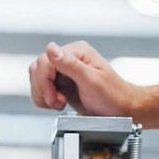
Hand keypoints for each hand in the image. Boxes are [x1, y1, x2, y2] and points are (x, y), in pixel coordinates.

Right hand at [27, 40, 143, 116]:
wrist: (121, 110)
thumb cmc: (113, 96)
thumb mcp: (91, 80)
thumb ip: (69, 64)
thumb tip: (50, 48)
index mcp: (76, 52)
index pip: (45, 60)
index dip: (45, 80)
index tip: (54, 97)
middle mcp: (68, 59)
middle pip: (38, 69)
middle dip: (44, 89)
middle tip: (58, 102)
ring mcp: (64, 71)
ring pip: (37, 79)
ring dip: (44, 95)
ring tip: (61, 103)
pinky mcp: (62, 84)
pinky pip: (42, 89)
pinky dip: (46, 99)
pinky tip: (60, 104)